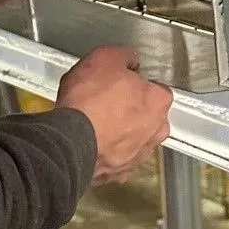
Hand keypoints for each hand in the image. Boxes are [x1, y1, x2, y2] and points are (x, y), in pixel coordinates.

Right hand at [55, 45, 171, 183]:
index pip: (155, 87)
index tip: (121, 81)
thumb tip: (127, 58)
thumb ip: (123, 56)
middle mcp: (155, 131)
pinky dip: (106, 150)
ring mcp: (138, 155)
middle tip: (107, 100)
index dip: (136, 82)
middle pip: (148, 115)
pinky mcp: (118, 172)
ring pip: (133, 138)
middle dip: (132, 109)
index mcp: (158, 102)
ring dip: (120, 132)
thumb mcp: (104, 58)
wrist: (69, 141)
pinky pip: (116, 157)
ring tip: (95, 122)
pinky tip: (90, 140)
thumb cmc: (90, 102)